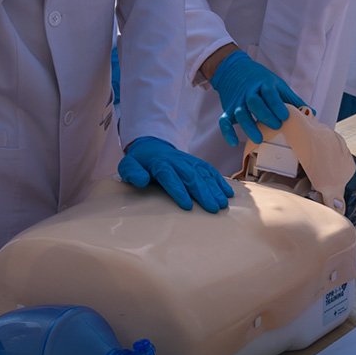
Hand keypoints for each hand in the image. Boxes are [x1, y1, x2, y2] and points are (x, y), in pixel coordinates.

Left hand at [117, 136, 233, 212]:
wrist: (151, 146)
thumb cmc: (139, 162)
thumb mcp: (127, 165)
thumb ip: (132, 172)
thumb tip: (141, 180)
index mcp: (159, 163)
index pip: (170, 176)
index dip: (178, 190)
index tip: (187, 205)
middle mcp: (177, 161)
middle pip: (191, 176)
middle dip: (203, 192)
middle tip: (213, 208)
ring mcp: (188, 161)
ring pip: (203, 174)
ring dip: (214, 189)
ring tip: (222, 204)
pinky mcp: (196, 163)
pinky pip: (209, 170)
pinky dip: (219, 181)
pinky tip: (227, 193)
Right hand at [210, 49, 305, 146]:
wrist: (234, 67)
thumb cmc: (259, 78)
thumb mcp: (276, 83)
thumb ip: (292, 99)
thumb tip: (310, 111)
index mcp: (264, 84)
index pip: (270, 94)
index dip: (277, 105)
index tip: (285, 116)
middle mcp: (249, 91)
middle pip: (254, 102)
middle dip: (265, 115)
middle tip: (275, 126)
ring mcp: (237, 101)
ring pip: (240, 112)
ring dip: (248, 125)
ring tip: (258, 138)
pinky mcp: (228, 108)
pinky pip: (224, 120)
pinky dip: (227, 132)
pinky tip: (234, 142)